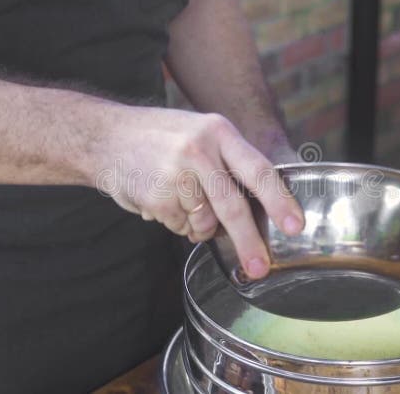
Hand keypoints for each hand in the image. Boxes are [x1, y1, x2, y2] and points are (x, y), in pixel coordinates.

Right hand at [93, 107, 304, 278]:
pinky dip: (176, 222)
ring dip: (199, 225)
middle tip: (259, 268)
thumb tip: (267, 202)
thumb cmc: (161, 137)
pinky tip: (162, 199)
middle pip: (233, 205)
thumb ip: (230, 159)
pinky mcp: (155, 196)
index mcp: (218, 131)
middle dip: (248, 241)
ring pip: (204, 222)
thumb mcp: (201, 132)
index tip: (295, 226)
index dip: (279, 201)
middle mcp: (199, 150)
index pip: (258, 170)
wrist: (104, 136)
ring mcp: (175, 173)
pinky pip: (180, 226)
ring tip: (181, 199)